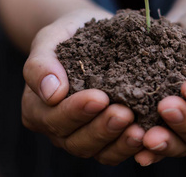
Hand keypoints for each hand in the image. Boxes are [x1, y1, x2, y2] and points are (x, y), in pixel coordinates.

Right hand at [21, 9, 146, 164]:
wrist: (92, 35)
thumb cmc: (66, 36)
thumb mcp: (49, 39)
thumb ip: (41, 64)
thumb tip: (51, 92)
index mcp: (38, 109)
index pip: (54, 117)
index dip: (76, 110)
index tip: (99, 97)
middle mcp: (58, 130)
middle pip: (76, 140)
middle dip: (102, 128)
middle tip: (125, 113)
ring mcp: (82, 137)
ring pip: (98, 151)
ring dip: (119, 143)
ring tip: (140, 130)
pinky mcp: (107, 139)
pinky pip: (116, 151)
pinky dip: (132, 147)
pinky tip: (148, 135)